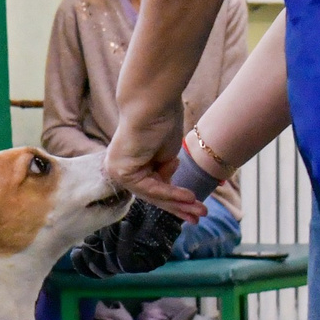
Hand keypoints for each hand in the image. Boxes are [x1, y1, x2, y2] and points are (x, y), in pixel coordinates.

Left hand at [103, 102, 200, 221]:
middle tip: (198, 218)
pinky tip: (189, 197)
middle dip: (178, 208)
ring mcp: (119, 171)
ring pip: (153, 194)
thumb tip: (165, 181)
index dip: (176, 200)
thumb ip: (164, 171)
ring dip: (179, 204)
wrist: (152, 102)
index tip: (195, 207)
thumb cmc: (162, 119)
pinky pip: (150, 188)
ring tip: (200, 210)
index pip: (154, 189)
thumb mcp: (167, 154)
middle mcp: (121, 169)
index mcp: (131, 164)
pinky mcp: (122, 171)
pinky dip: (171, 193)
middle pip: (153, 195)